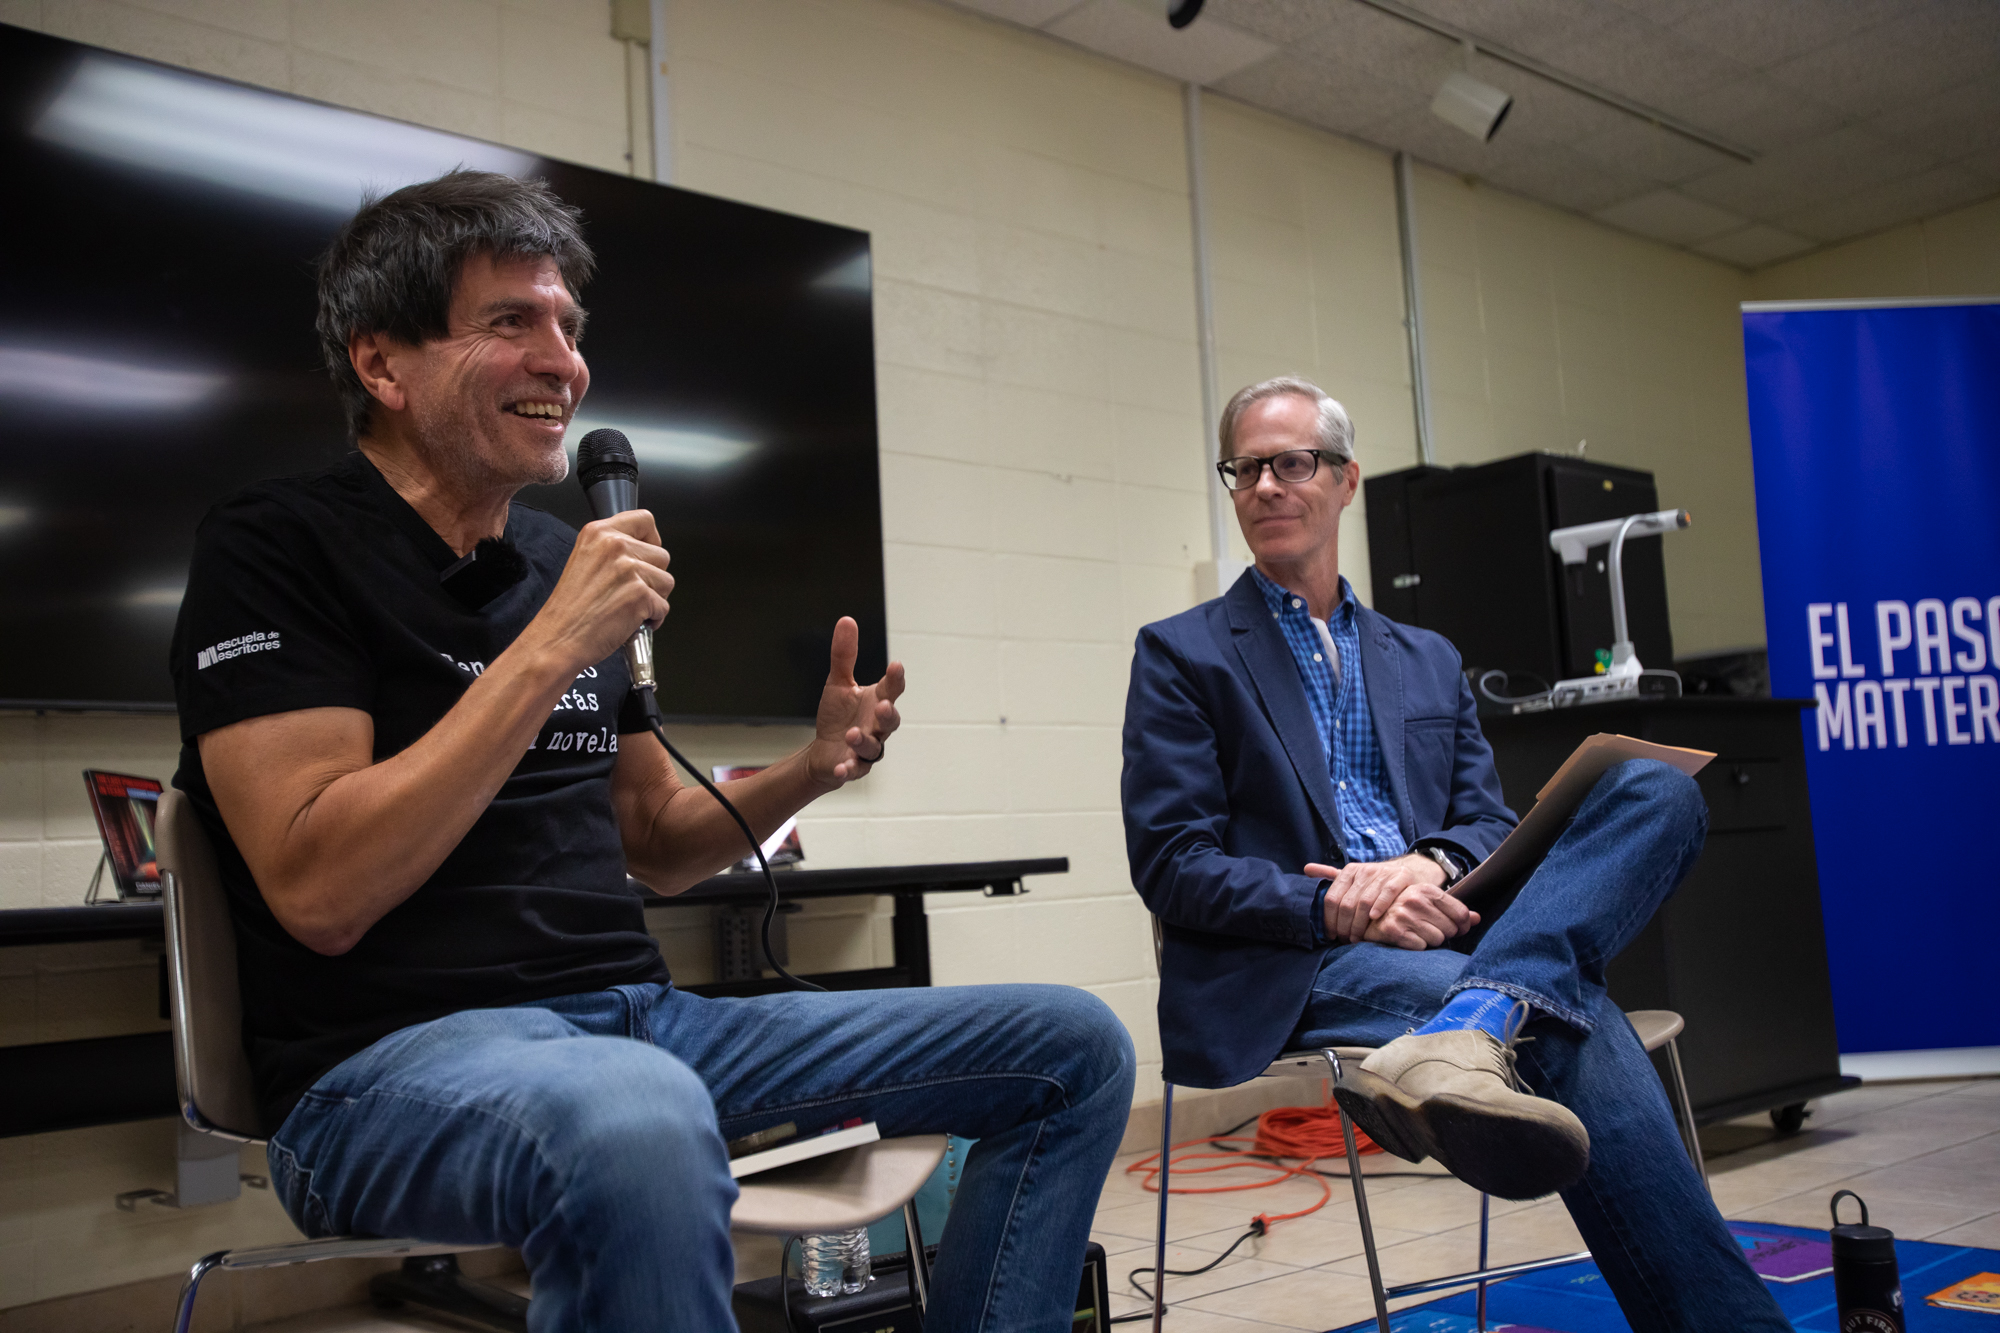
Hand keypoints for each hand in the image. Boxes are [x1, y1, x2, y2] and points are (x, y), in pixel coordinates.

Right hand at [528, 511, 672, 671]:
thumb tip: (642, 551)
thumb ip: (612, 549)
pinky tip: (629, 621)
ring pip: (666, 581)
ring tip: (627, 606)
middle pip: (662, 555)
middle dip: (652, 577)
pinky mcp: (639, 594)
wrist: (557, 638)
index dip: (651, 541)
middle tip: (629, 592)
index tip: (646, 555)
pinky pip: (663, 606)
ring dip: (654, 598)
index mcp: (598, 532)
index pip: (645, 520)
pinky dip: (653, 619)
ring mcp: (629, 569)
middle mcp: (615, 545)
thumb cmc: (569, 608)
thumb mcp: (584, 559)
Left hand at [807, 617, 904, 788]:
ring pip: (874, 748)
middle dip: (888, 714)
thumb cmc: (838, 716)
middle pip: (891, 721)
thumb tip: (847, 620)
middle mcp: (878, 726)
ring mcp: (868, 749)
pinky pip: (856, 770)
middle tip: (883, 706)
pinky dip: (849, 769)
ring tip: (851, 734)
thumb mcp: (838, 683)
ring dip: (865, 741)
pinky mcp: (854, 767)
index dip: (896, 678)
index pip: (892, 688)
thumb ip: (845, 656)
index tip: (896, 666)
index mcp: (877, 702)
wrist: (824, 751)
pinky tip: (840, 768)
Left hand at [1308, 852, 1444, 943]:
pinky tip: (1374, 917)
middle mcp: (1364, 871)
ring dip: (1359, 923)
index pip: (1332, 898)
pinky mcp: (1400, 877)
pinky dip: (1380, 905)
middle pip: (1347, 903)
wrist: (1407, 873)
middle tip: (1345, 940)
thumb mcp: (1352, 877)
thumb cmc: (1375, 882)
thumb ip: (1330, 874)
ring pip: (1364, 901)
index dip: (1329, 919)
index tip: (1331, 935)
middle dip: (1344, 926)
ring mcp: (1382, 873)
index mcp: (1349, 871)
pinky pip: (1388, 892)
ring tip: (1358, 937)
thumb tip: (1306, 869)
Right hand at [1362, 884, 1478, 950]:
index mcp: (1427, 889)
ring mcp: (1404, 915)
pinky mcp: (1395, 931)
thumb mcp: (1428, 904)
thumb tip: (1477, 919)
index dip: (1462, 926)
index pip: (1461, 914)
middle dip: (1442, 933)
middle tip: (1427, 929)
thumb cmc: (1403, 911)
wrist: (1368, 917)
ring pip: (1437, 940)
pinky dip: (1416, 947)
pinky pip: (1421, 947)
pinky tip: (1406, 939)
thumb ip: (1454, 911)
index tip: (1455, 929)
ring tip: (1416, 933)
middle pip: (1450, 929)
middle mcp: (1416, 899)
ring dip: (1429, 941)